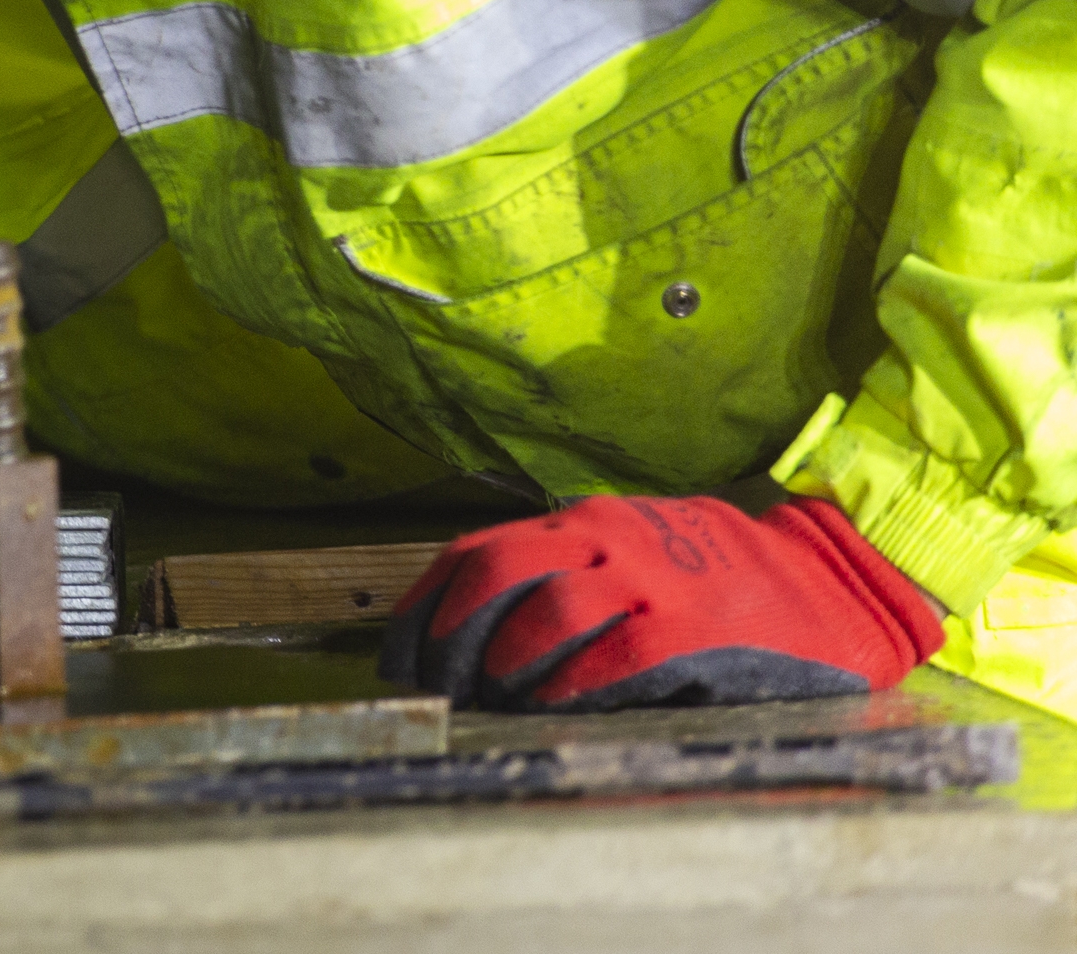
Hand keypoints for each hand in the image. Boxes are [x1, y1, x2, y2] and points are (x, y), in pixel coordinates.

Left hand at [382, 493, 943, 710]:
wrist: (832, 581)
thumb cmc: (717, 577)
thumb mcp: (630, 552)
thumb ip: (561, 576)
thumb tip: (472, 636)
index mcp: (582, 523)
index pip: (474, 553)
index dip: (424, 606)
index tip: (399, 655)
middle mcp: (605, 539)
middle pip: (493, 574)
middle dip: (448, 635)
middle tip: (431, 686)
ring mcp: (650, 579)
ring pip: (544, 610)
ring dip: (501, 660)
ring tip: (486, 698)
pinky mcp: (694, 627)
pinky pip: (614, 656)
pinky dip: (571, 685)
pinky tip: (546, 709)